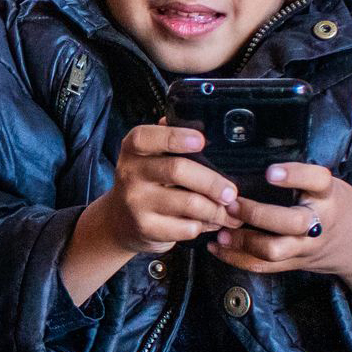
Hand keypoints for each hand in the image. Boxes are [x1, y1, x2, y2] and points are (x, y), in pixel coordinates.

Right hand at [60, 124, 241, 306]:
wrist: (120, 222)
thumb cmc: (146, 183)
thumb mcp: (149, 158)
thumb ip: (169, 141)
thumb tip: (201, 124)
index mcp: (133, 150)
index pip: (147, 138)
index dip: (175, 137)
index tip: (200, 140)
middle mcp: (130, 174)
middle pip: (177, 170)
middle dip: (212, 181)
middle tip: (231, 192)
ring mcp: (136, 202)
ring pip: (189, 203)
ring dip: (216, 209)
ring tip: (228, 211)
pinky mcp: (146, 228)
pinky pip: (187, 227)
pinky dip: (204, 226)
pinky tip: (208, 223)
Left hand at [209, 162, 351, 312]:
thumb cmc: (334, 205)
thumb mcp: (327, 186)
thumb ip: (300, 179)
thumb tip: (252, 159)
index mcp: (328, 196)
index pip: (317, 181)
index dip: (295, 175)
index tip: (270, 172)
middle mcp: (318, 222)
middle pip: (291, 222)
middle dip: (257, 214)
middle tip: (232, 204)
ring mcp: (306, 246)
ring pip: (274, 250)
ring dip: (242, 241)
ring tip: (220, 230)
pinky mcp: (295, 263)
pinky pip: (264, 266)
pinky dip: (236, 258)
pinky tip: (217, 247)